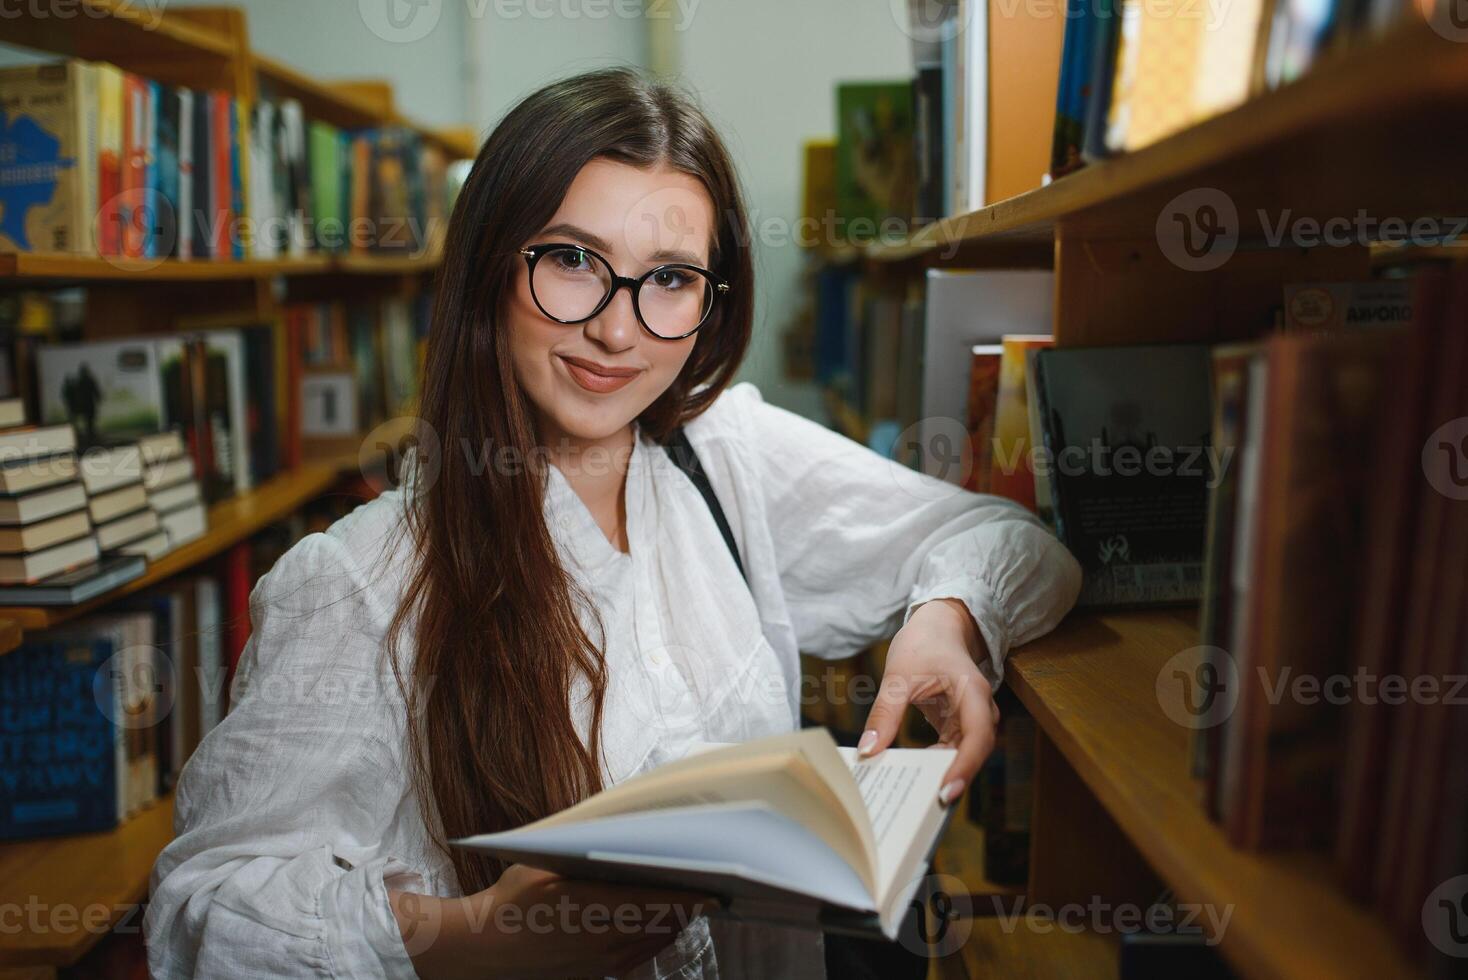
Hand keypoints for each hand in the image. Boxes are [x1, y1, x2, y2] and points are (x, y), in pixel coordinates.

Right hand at [391, 864, 713, 978]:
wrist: (484, 951)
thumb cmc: (511, 898)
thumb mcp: (542, 864)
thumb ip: (580, 851)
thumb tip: (619, 832)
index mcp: (584, 903)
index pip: (651, 899)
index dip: (687, 893)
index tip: (713, 884)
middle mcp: (596, 937)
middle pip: (660, 921)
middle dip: (687, 904)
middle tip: (708, 880)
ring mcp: (598, 962)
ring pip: (654, 941)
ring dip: (675, 922)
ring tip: (691, 898)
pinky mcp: (596, 976)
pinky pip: (640, 957)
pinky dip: (657, 938)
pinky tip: (664, 922)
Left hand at [859, 598, 999, 805]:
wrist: (938, 627)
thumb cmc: (923, 644)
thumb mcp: (897, 676)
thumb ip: (884, 713)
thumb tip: (868, 751)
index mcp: (973, 692)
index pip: (978, 736)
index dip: (965, 766)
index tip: (945, 791)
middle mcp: (980, 710)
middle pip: (974, 753)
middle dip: (952, 779)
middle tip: (923, 807)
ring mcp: (971, 719)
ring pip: (963, 756)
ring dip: (941, 774)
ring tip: (913, 798)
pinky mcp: (959, 726)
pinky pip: (950, 751)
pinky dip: (933, 764)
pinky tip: (911, 775)